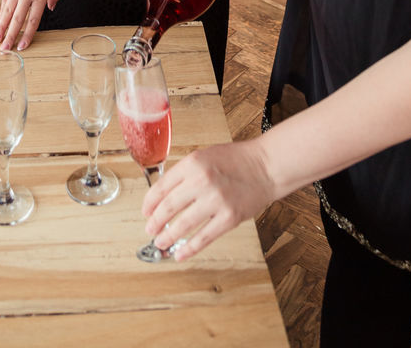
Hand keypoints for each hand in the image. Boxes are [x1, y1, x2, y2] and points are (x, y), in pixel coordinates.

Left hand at [142, 138, 274, 260]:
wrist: (265, 166)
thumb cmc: (236, 160)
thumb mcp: (204, 156)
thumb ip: (185, 172)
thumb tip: (165, 193)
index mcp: (193, 163)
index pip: (162, 187)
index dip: (149, 203)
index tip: (145, 211)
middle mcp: (201, 181)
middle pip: (168, 207)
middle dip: (154, 222)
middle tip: (149, 229)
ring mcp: (215, 201)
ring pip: (182, 225)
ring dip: (167, 237)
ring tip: (160, 243)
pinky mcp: (229, 218)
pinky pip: (203, 237)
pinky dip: (189, 249)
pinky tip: (180, 254)